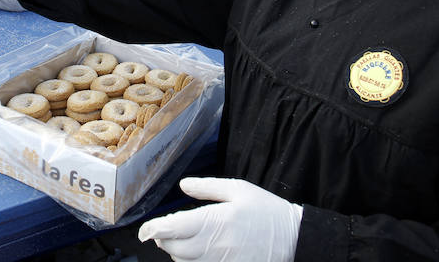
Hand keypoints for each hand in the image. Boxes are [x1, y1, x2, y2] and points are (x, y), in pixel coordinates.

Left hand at [138, 177, 302, 261]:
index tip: (146, 229)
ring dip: (175, 252)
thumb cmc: (266, 211)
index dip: (154, 229)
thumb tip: (183, 185)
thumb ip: (207, 188)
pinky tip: (195, 251)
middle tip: (162, 230)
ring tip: (178, 239)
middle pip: (174, 249)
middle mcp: (214, 245)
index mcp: (215, 221)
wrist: (292, 238)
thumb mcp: (238, 189)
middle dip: (163, 240)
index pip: (174, 228)